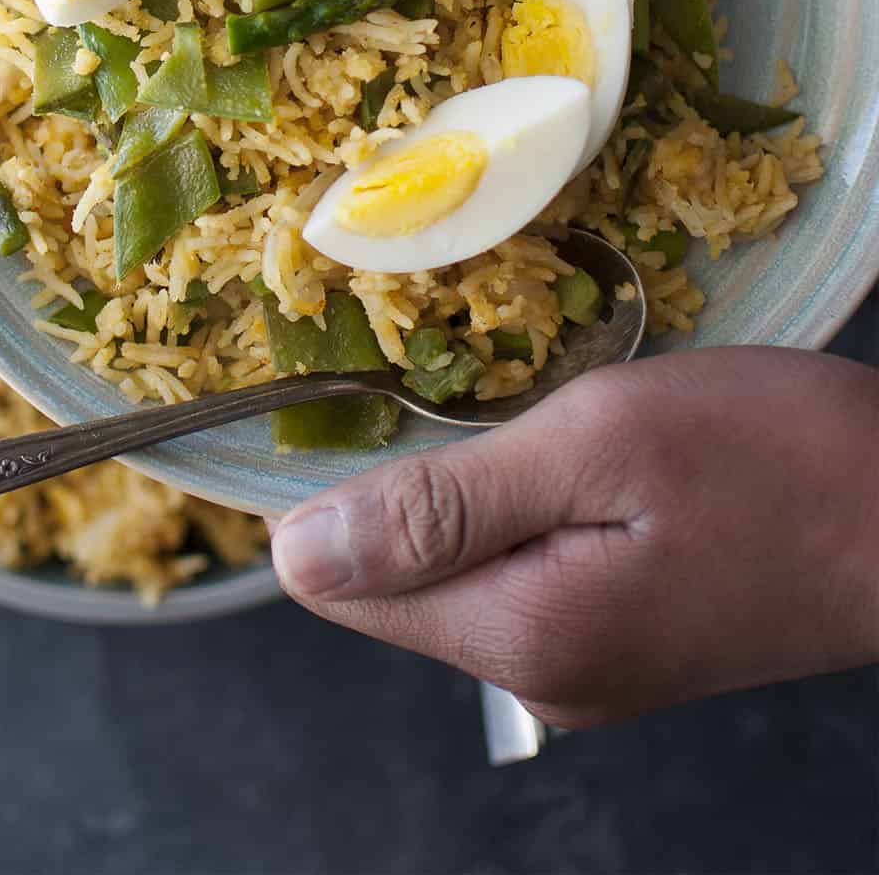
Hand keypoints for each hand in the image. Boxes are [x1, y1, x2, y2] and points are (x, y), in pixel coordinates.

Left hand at [270, 349, 878, 725]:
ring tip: (552, 421)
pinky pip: (522, 569)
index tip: (367, 398)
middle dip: (416, 480)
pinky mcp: (624, 640)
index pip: (346, 583)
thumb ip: (442, 505)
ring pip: (462, 566)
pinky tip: (581, 459)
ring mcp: (587, 667)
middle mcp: (542, 677)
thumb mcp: (599, 444)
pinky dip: (525, 506)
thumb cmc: (777, 460)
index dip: (334, 488)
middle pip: (401, 576)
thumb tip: (296, 555)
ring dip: (477, 488)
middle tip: (496, 396)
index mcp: (521, 636)